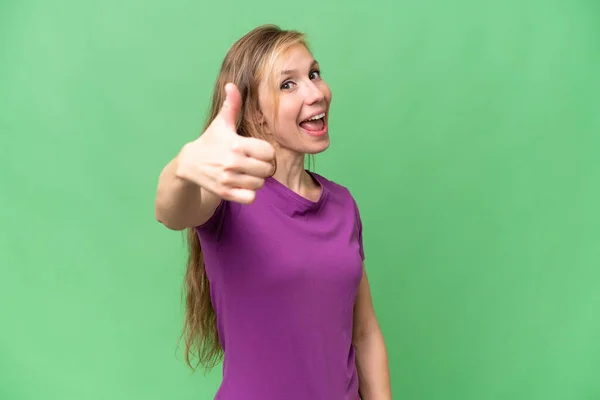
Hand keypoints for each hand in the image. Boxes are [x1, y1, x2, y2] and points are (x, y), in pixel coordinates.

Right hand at [175, 83, 275, 203]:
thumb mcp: (221, 123)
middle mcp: (232, 162)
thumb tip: (232, 85)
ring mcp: (228, 179)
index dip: (266, 153)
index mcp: (235, 144)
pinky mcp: (224, 192)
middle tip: (254, 164)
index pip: (268, 152)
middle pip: (267, 170)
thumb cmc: (211, 142)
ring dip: (256, 180)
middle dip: (263, 167)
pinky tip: (243, 185)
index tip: (258, 152)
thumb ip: (231, 105)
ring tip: (247, 174)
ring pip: (259, 184)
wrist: (189, 164)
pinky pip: (250, 198)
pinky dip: (249, 194)